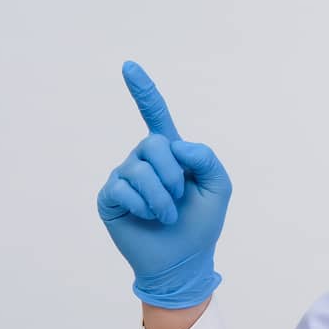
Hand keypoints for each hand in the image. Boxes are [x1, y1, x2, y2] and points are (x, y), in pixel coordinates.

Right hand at [96, 60, 231, 307]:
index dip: (143, 91)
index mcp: (171, 153)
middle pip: (153, 143)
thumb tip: (176, 145)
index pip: (155, 115)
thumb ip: (206, 160)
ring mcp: (124, 177)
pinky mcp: (110, 198)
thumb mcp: (218, 188)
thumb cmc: (201, 224)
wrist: (183, 262)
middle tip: (179, 198)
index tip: (129, 66)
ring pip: (139, 168)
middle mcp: (144, 160)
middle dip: (172, 174)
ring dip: (161, 197)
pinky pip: (123, 188)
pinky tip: (149, 218)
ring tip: (167, 215)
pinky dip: (143, 206)